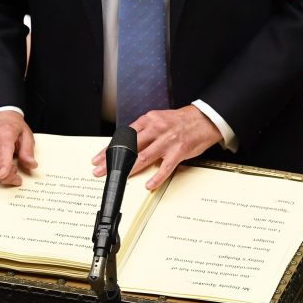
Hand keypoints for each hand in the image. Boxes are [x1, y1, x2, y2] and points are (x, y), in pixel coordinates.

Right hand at [0, 111, 36, 186]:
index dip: (3, 164)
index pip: (2, 149)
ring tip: (9, 175)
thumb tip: (31, 165)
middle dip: (1, 175)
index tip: (5, 176)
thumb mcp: (26, 134)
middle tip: (16, 179)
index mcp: (5, 132)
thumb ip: (28, 150)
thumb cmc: (13, 127)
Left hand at [93, 106, 221, 189]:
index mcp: (149, 120)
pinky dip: (156, 176)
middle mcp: (157, 128)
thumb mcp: (159, 119)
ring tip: (119, 178)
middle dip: (113, 161)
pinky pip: (166, 166)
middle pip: (130, 147)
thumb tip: (127, 145)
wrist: (206, 118)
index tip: (97, 159)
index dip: (108, 149)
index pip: (124, 136)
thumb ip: (144, 131)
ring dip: (129, 169)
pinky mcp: (179, 150)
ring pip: (144, 156)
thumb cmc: (181, 121)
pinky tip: (149, 184)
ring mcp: (168, 140)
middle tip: (100, 171)